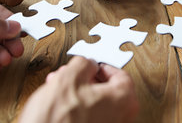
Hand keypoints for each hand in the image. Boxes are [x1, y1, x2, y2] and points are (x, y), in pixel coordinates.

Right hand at [20, 57, 138, 122]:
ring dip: (79, 94)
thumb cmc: (57, 119)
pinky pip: (92, 119)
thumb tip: (87, 64)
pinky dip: (79, 110)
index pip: (121, 75)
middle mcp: (123, 118)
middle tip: (71, 75)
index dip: (102, 66)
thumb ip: (85, 64)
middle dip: (86, 80)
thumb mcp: (69, 77)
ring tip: (58, 89)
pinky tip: (61, 106)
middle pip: (108, 91)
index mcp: (124, 100)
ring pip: (98, 105)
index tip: (91, 64)